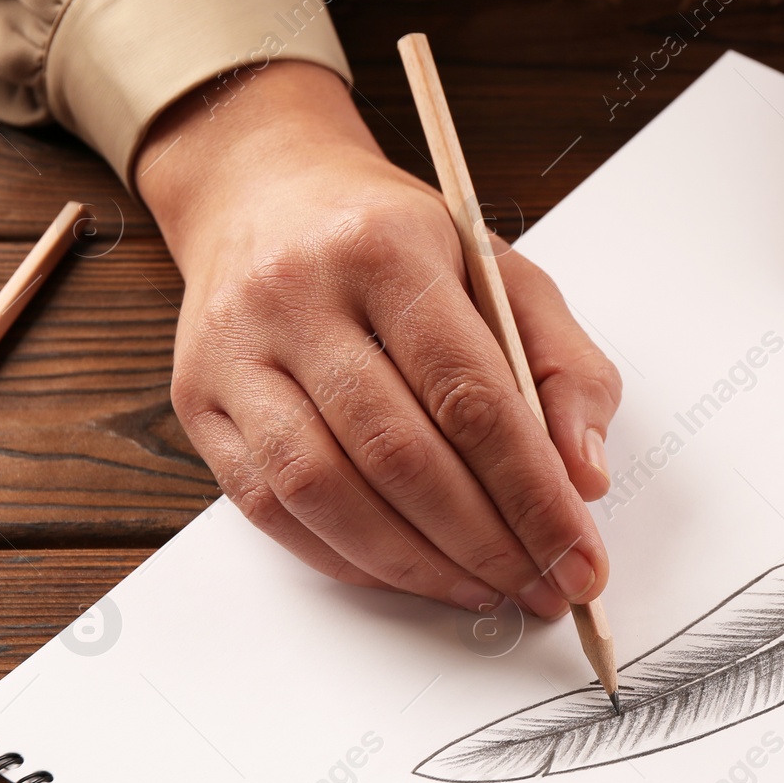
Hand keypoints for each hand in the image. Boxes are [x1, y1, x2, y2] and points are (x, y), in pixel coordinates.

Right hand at [137, 62, 618, 618]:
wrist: (266, 193)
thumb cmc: (395, 242)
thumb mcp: (501, 272)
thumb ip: (563, 366)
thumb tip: (584, 476)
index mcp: (387, 251)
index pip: (472, 396)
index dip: (533, 492)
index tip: (579, 554)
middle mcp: (298, 296)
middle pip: (400, 454)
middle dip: (487, 541)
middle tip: (543, 589)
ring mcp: (237, 352)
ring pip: (326, 491)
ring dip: (417, 564)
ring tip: (484, 589)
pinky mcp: (199, 402)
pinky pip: (271, 507)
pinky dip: (349, 557)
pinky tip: (409, 571)